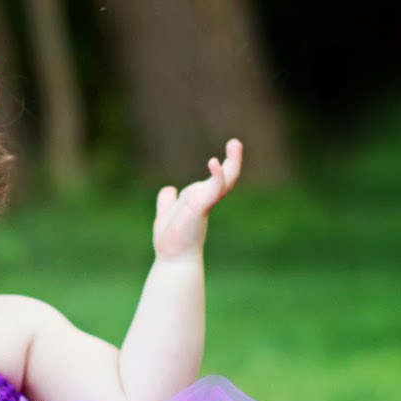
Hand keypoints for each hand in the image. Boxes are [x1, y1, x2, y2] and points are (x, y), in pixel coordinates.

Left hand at [151, 139, 242, 260]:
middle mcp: (205, 199)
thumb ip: (167, 201)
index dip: (224, 165)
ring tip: (234, 144)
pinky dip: (216, 176)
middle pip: (227, 177)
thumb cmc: (171, 240)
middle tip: (235, 142)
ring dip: (232, 163)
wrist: (172, 258)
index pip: (217, 179)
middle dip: (234, 160)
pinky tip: (214, 162)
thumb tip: (168, 190)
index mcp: (199, 198)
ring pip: (225, 180)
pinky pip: (212, 189)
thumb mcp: (166, 214)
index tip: (229, 148)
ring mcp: (204, 203)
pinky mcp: (200, 208)